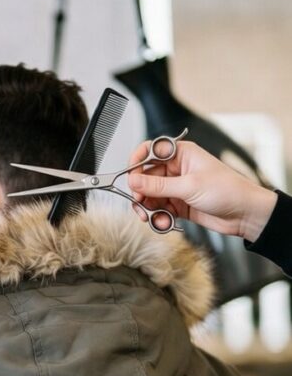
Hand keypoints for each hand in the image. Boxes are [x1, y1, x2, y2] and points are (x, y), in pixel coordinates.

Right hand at [127, 140, 276, 241]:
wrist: (245, 214)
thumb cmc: (227, 191)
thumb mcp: (189, 186)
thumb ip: (158, 185)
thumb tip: (133, 180)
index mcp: (180, 154)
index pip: (149, 152)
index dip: (136, 163)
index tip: (131, 178)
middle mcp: (176, 169)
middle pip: (145, 177)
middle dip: (140, 192)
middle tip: (139, 204)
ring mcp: (177, 187)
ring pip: (150, 196)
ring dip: (148, 208)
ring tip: (152, 218)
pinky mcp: (178, 205)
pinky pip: (159, 209)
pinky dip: (158, 217)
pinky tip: (164, 223)